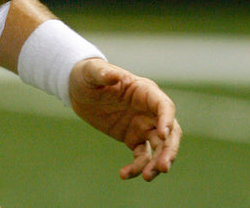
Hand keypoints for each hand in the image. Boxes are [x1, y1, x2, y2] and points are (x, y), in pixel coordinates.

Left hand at [68, 58, 181, 181]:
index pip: (163, 105)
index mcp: (144, 90)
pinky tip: (123, 174)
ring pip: (160, 147)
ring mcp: (143, 125)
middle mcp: (149, 109)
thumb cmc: (88, 75)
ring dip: (157, 163)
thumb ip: (102, 73)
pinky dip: (137, 167)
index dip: (167, 119)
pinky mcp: (133, 138)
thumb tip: (113, 75)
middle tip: (163, 167)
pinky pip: (142, 156)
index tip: (163, 134)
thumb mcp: (91, 72)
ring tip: (146, 177)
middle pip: (170, 131)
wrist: (79, 89)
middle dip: (169, 149)